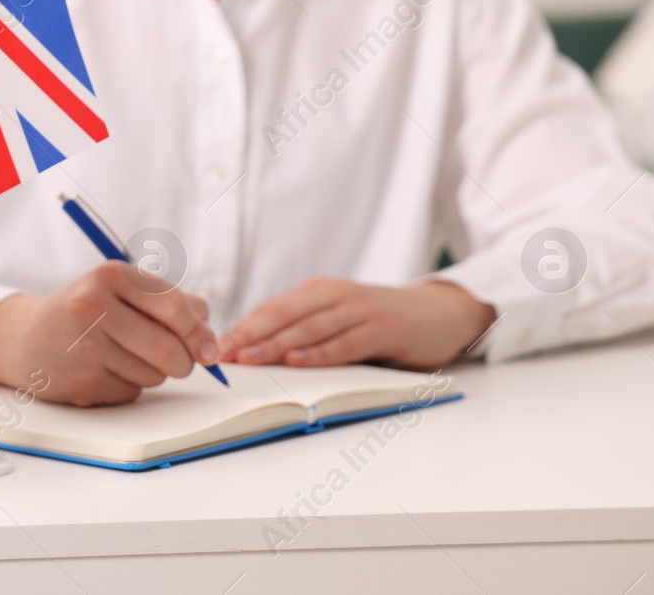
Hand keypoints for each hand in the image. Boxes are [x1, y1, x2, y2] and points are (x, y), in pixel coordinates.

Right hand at [0, 262, 221, 405]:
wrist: (24, 339)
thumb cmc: (84, 314)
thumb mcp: (121, 292)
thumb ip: (169, 304)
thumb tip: (209, 332)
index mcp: (111, 276)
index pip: (174, 307)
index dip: (199, 333)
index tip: (210, 350)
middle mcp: (94, 305)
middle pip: (168, 348)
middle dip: (183, 362)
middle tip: (179, 363)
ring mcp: (84, 344)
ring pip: (153, 374)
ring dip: (152, 375)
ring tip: (124, 358)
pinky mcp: (81, 379)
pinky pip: (130, 392)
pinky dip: (128, 388)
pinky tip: (104, 372)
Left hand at [215, 277, 495, 369]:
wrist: (440, 313)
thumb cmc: (381, 320)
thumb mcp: (338, 318)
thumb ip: (306, 329)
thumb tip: (256, 352)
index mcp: (318, 291)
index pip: (272, 309)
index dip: (242, 326)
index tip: (214, 345)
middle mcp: (335, 295)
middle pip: (283, 315)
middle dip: (248, 335)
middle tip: (221, 353)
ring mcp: (359, 311)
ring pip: (308, 328)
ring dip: (275, 345)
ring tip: (248, 359)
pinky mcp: (383, 329)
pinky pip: (345, 343)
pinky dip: (319, 353)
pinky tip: (297, 362)